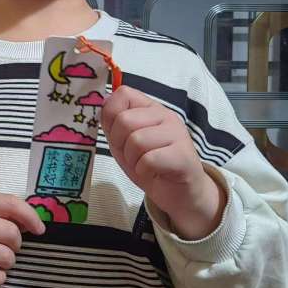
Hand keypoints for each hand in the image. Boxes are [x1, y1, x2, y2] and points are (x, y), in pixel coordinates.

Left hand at [101, 86, 224, 239]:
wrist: (179, 193)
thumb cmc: (150, 165)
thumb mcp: (124, 142)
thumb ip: (113, 122)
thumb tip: (104, 101)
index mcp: (151, 108)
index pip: (123, 94)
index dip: (111, 116)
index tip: (118, 135)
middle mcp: (166, 116)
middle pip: (124, 120)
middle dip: (120, 143)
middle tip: (133, 155)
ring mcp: (177, 134)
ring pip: (136, 141)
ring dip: (133, 160)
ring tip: (144, 165)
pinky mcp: (183, 156)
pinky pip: (149, 160)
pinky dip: (144, 170)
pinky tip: (153, 172)